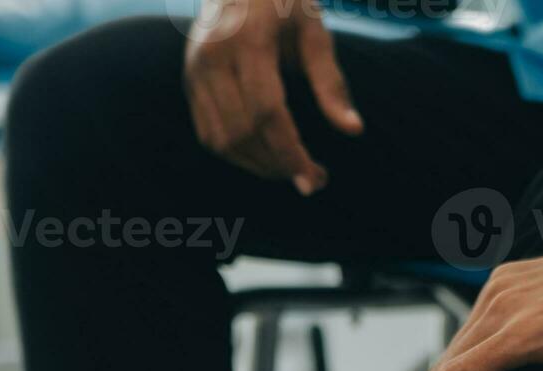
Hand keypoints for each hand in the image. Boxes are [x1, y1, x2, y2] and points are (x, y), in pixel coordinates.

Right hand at [183, 0, 363, 191]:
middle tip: (314, 178)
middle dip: (279, 165)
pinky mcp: (188, 80)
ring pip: (221, 140)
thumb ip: (331, 82)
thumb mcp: (315, 31)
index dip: (290, 152)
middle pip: (243, 132)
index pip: (267, 112)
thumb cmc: (285, 0)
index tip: (313, 179)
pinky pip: (208, 133)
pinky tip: (267, 156)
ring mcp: (194, 69)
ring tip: (292, 169)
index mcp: (247, 40)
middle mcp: (213, 56)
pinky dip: (237, 154)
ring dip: (258, 165)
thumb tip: (353, 130)